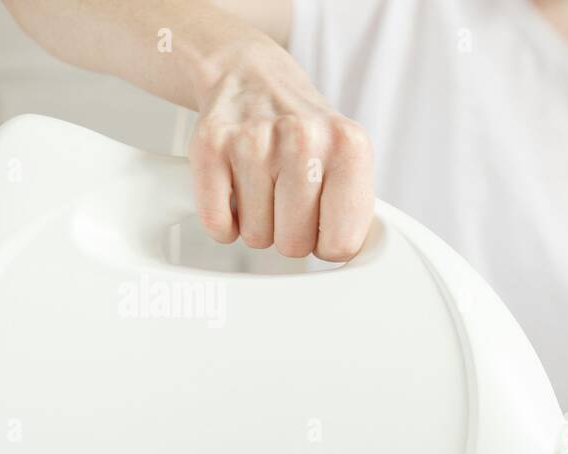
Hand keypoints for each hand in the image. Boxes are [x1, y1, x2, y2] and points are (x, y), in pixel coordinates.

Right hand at [187, 36, 373, 260]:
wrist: (254, 78)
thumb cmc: (306, 131)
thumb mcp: (351, 160)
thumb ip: (357, 212)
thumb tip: (353, 261)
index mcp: (349, 147)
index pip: (342, 244)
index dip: (329, 243)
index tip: (323, 223)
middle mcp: (303, 139)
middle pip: (296, 244)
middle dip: (292, 234)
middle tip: (289, 201)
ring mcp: (254, 141)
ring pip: (256, 236)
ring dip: (259, 223)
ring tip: (265, 187)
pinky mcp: (210, 145)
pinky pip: (217, 223)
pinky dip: (224, 221)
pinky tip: (237, 193)